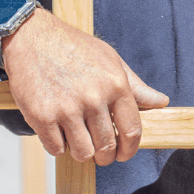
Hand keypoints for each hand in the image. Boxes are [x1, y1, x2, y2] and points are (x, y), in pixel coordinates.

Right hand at [2, 9, 167, 164]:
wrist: (32, 37)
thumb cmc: (75, 48)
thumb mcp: (111, 60)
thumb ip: (136, 86)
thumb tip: (161, 102)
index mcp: (115, 84)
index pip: (131, 130)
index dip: (130, 149)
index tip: (124, 154)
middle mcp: (93, 98)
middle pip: (107, 147)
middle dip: (106, 156)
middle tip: (101, 153)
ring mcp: (67, 108)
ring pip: (83, 153)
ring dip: (82, 152)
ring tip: (79, 139)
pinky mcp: (42, 116)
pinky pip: (56, 149)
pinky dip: (58, 146)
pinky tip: (59, 131)